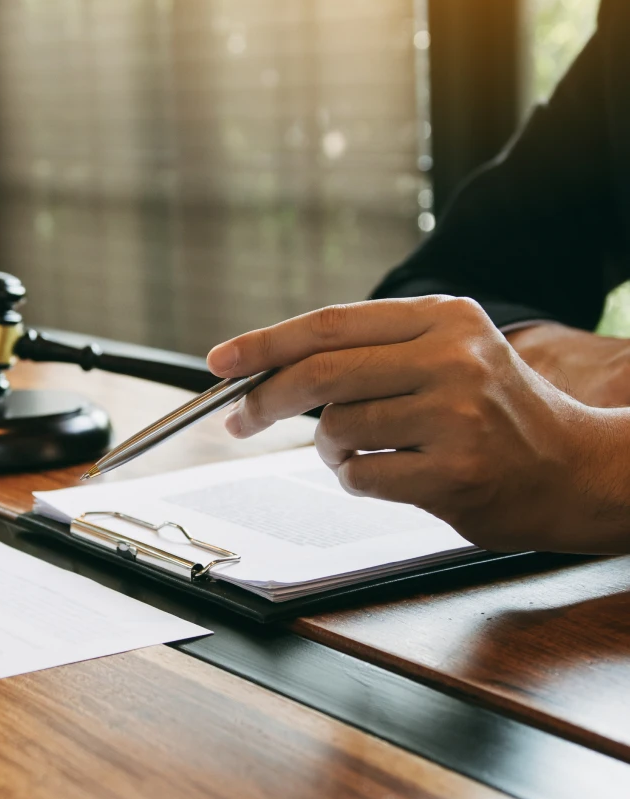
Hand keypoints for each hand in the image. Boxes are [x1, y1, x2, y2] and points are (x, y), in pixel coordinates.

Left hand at [206, 296, 629, 553]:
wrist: (576, 469)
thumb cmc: (495, 415)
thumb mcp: (447, 356)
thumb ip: (371, 353)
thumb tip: (266, 368)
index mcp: (442, 318)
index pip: (330, 324)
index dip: (265, 343)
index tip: (221, 361)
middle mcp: (451, 357)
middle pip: (321, 373)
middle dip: (265, 399)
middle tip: (240, 418)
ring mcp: (456, 414)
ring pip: (337, 430)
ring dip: (330, 450)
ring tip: (366, 451)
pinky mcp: (455, 470)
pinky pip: (360, 476)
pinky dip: (356, 480)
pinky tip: (390, 476)